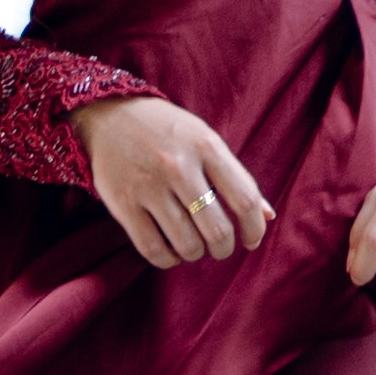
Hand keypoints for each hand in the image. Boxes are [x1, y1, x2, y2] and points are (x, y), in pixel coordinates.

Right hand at [78, 95, 273, 269]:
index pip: (245, 199)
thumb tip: (267, 216)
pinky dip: (169, 259)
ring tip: (195, 246)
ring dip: (196, 253)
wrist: (108, 115)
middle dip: (224, 248)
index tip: (251, 239)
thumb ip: (236, 177)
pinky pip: (153, 250)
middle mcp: (178, 166)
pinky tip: (172, 250)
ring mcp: (148, 187)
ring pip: (187, 244)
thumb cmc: (167, 131)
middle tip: (220, 246)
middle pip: (217, 229)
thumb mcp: (205, 140)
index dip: (254, 228)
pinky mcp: (122, 204)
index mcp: (206, 146)